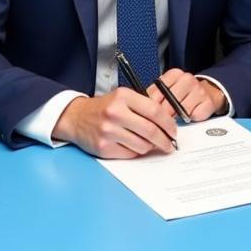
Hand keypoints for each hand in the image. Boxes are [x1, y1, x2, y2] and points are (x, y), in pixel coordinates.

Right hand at [52, 88, 177, 158]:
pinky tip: (133, 145)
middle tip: (169, 144)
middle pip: (150, 130)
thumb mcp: (123, 97)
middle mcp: (115, 113)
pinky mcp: (103, 147)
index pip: (154, 110)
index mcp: (123, 96)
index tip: (174, 130)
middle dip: (164, 140)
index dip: (168, 123)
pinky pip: (129, 154)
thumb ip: (144, 106)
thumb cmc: (104, 107)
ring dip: (150, 147)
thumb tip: (167, 123)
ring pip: (141, 145)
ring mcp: (108, 131)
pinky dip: (136, 152)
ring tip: (148, 143)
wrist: (77, 117)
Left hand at [148, 68, 226, 120]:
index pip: (158, 90)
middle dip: (164, 114)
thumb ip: (155, 93)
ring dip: (177, 117)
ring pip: (181, 110)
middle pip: (169, 102)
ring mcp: (199, 90)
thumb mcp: (167, 88)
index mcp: (174, 74)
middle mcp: (187, 79)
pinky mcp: (207, 102)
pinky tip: (189, 115)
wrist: (207, 92)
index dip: (153, 105)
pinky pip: (194, 115)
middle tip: (162, 120)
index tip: (150, 112)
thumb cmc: (182, 93)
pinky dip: (190, 119)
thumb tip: (142, 104)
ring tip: (176, 116)